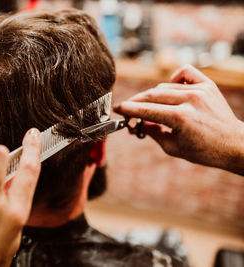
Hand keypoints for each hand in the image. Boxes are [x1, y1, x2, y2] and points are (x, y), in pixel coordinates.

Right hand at [114, 65, 243, 174]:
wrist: (234, 145)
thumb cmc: (204, 151)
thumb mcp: (173, 148)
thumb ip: (152, 132)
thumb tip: (136, 122)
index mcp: (181, 118)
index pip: (146, 109)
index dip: (128, 109)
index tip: (117, 109)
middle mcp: (190, 100)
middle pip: (152, 95)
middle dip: (135, 102)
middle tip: (128, 111)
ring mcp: (200, 90)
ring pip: (164, 86)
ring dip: (152, 97)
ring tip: (150, 109)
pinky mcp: (208, 85)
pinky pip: (185, 72)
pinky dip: (174, 78)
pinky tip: (171, 88)